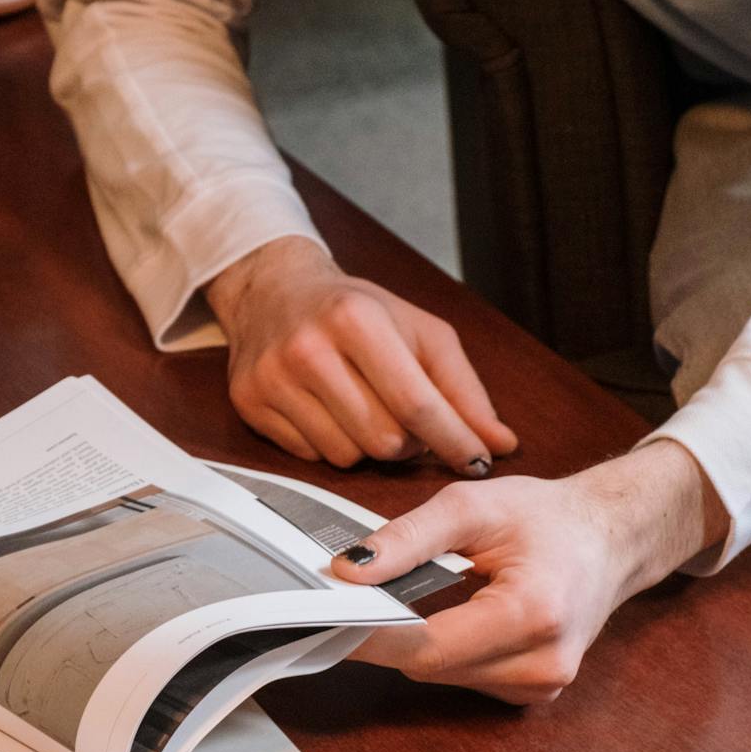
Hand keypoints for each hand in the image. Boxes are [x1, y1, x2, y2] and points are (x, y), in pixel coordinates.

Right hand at [205, 236, 515, 472]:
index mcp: (356, 319)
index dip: (454, 441)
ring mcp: (273, 379)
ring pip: (348, 457)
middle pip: (384, 440)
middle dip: (409, 443)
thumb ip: (464, 390)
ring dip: (369, 445)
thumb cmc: (354, 311)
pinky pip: (312, 458)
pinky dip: (332, 444)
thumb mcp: (419, 332)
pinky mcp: (250, 405)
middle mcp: (308, 349)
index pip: (417, 404)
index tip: (477, 461)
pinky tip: (330, 412)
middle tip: (408, 420)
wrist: (273, 291)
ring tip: (366, 409)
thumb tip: (500, 443)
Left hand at [331, 443, 729, 702]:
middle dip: (388, 634)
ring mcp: (542, 686)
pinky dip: (444, 651)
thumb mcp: (473, 506)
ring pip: (441, 677)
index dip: (371, 635)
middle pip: (428, 667)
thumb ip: (408, 538)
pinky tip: (454, 616)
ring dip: (417, 642)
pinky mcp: (534, 693)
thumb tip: (348, 571)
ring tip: (418, 597)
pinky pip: (463, 679)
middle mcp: (542, 663)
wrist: (613, 538)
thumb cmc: (549, 518)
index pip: (427, 647)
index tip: (327, 616)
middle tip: (358, 597)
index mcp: (533, 614)